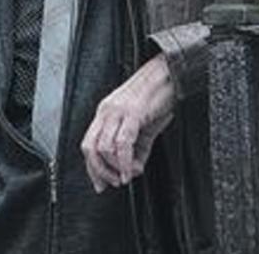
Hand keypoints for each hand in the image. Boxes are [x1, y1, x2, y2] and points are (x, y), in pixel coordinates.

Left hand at [80, 54, 173, 192]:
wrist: (170, 74)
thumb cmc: (158, 96)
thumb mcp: (144, 125)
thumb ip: (137, 148)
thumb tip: (132, 170)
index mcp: (105, 112)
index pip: (88, 143)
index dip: (92, 168)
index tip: (100, 184)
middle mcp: (106, 111)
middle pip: (90, 148)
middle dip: (99, 171)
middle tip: (113, 183)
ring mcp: (117, 111)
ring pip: (104, 148)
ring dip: (115, 169)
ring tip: (128, 175)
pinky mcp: (132, 113)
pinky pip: (122, 144)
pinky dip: (124, 162)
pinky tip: (131, 170)